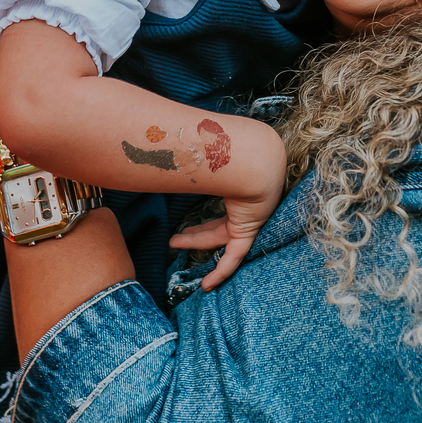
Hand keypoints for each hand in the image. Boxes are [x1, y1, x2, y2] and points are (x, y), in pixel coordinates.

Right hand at [172, 128, 285, 288]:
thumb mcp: (210, 153)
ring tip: (173, 246)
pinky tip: (207, 285)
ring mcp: (249, 220)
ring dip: (196, 244)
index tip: (185, 224)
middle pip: (216, 226)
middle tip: (175, 239)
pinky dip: (220, 272)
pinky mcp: (248, 232)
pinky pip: (233, 258)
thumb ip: (192, 150)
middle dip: (195, 234)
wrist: (258, 158)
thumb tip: (163, 137)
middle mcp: (246, 206)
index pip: (218, 209)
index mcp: (240, 189)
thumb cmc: (235, 149)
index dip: (202, 218)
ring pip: (218, 239)